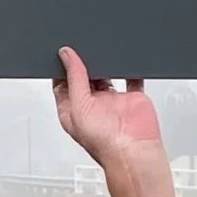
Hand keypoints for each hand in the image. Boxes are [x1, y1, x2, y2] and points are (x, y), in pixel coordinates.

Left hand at [52, 46, 164, 173]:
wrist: (133, 151)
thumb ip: (74, 79)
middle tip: (83, 45)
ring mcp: (112, 101)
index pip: (62, 84)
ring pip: (107, 74)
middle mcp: (91, 105)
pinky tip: (128, 58)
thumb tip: (66, 56)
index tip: (62, 51)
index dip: (62, 67)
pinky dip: (130, 68)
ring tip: (103, 48)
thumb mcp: (78, 107)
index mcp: (72, 110)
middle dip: (83, 62)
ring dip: (105, 62)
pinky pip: (131, 78)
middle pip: (84, 76)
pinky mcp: (131, 97)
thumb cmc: (103, 143)